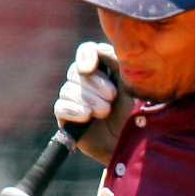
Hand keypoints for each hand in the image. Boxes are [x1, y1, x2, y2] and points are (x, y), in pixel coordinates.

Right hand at [54, 42, 133, 164]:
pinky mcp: (66, 117)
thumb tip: (99, 50)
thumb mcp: (130, 86)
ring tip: (105, 112)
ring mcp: (74, 99)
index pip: (87, 51)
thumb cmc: (133, 114)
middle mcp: (85, 82)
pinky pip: (61, 107)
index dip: (86, 56)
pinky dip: (74, 110)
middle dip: (95, 84)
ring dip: (88, 100)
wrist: (130, 144)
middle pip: (77, 72)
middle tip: (112, 98)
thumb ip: (117, 63)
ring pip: (68, 89)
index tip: (90, 67)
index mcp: (102, 70)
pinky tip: (87, 116)